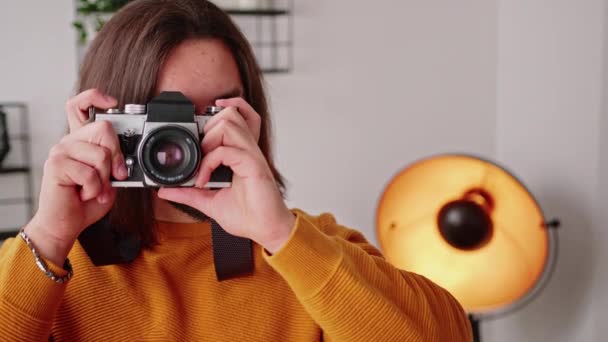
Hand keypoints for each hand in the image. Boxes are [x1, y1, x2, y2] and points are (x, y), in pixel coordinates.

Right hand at [24, 89, 127, 264]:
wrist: (66, 223)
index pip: (80, 104)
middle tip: (115, 176)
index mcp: (81, 140)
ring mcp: (61, 151)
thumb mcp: (110, 177)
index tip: (114, 102)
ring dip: (104, 179)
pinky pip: (89, 172)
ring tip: (94, 189)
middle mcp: (70, 141)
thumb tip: (131, 152)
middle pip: (104, 128)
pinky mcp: (56, 165)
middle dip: (117, 156)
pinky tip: (85, 194)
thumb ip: (117, 161)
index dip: (95, 97)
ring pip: (100, 154)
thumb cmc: (88, 200)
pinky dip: (94, 189)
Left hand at [158, 98, 294, 252]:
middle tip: (198, 153)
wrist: (267, 231)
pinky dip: (208, 162)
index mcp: (239, 154)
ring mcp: (251, 155)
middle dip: (206, 128)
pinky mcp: (254, 165)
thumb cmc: (249, 216)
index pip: (230, 118)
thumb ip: (188, 193)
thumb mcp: (209, 202)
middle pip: (229, 113)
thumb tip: (165, 190)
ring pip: (228, 123)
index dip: (210, 119)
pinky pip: (227, 150)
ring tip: (202, 162)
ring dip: (208, 140)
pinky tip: (203, 180)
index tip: (193, 138)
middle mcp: (247, 150)